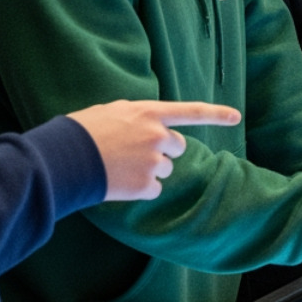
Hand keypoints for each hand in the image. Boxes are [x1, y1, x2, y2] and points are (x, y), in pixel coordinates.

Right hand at [66, 99, 240, 200]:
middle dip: (162, 151)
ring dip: (149, 171)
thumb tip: (144, 124)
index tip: (236, 117)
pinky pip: (154, 190)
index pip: (191, 111)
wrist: (65, 158)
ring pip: (165, 170)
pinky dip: (141, 190)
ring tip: (121, 167)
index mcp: (149, 113)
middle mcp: (158, 135)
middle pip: (178, 147)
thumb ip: (135, 116)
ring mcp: (154, 161)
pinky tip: (120, 183)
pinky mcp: (147, 185)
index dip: (216, 115)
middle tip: (134, 153)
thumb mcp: (111, 111)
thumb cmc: (82, 132)